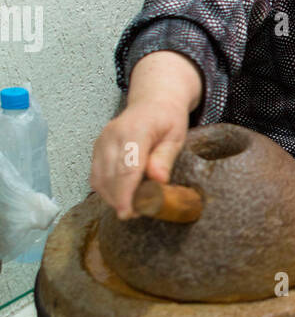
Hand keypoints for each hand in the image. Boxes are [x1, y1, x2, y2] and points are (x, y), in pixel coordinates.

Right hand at [89, 99, 189, 219]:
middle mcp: (113, 135)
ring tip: (131, 207)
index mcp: (135, 130)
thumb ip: (165, 158)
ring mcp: (102, 141)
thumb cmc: (167, 119)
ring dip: (112, 197)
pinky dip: (106, 189)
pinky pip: (96, 175)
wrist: (153, 102)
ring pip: (100, 178)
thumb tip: (159, 179)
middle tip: (135, 214)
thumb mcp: (176, 137)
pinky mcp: (97, 147)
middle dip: (120, 200)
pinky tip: (120, 196)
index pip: (127, 167)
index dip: (126, 194)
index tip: (128, 213)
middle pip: (110, 176)